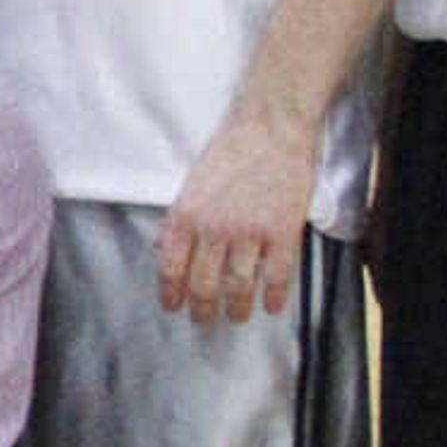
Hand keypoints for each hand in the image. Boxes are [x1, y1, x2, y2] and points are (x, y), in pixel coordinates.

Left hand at [157, 109, 314, 322]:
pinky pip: (277, 276)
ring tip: (237, 316)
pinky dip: (273, 297)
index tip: (174, 307)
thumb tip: (163, 250)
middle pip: (204, 284)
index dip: (172, 293)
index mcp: (187, 215)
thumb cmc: (230, 151)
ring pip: (239, 286)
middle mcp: (215, 229)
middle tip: (204, 319)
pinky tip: (271, 307)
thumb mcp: (192, 184)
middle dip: (202, 308)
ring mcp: (251, 233)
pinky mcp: (283, 232)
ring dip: (237, 308)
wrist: (271, 127)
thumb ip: (178, 220)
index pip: (172, 267)